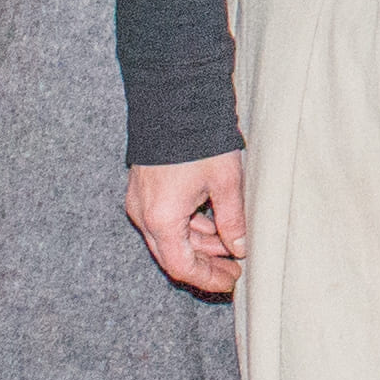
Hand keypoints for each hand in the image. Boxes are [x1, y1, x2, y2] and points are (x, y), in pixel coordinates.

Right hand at [125, 152, 249, 294]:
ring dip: (200, 244)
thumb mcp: (226, 182)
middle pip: (173, 256)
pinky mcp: (143, 190)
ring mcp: (140, 202)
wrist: (172, 100)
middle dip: (206, 265)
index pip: (182, 267)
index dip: (209, 278)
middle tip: (234, 268)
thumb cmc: (199, 140)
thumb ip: (233, 221)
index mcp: (162, 218)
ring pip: (170, 238)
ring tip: (232, 244)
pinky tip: (214, 225)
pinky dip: (188, 227)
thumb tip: (240, 248)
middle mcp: (144, 215)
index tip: (233, 280)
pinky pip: (165, 220)